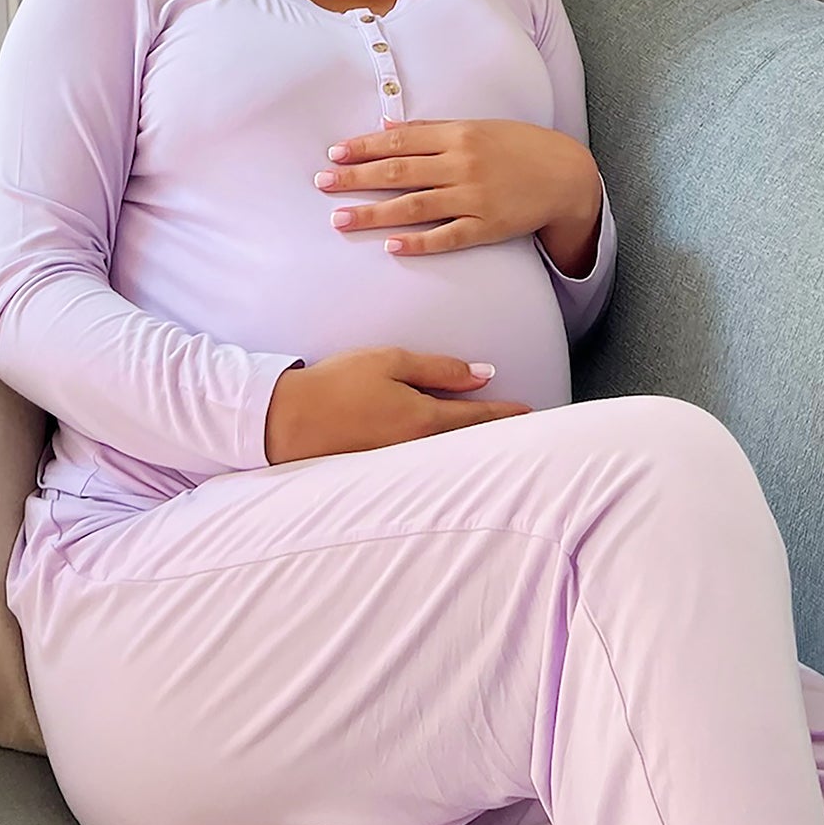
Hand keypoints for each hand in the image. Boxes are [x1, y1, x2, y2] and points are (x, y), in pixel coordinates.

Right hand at [264, 345, 532, 463]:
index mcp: (424, 418)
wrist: (290, 420)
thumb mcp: (391, 361)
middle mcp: (418, 445)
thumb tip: (484, 372)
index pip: (478, 417)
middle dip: (495, 432)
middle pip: (468, 439)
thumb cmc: (339, 383)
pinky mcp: (381, 463)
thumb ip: (439, 368)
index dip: (507, 414)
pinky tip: (446, 441)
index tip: (532, 413)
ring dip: (471, 441)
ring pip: (448, 448)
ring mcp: (399, 458)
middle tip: (525, 430)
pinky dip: (444, 447)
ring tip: (493, 434)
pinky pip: (424, 454)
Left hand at [312, 116, 598, 256]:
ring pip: (415, 206)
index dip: (364, 147)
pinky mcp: (487, 227)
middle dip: (356, 178)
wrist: (565, 174)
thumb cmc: (517, 147)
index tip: (334, 152)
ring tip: (340, 220)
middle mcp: (462, 163)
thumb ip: (431, 129)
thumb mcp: (476, 127)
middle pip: (399, 172)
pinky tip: (391, 246)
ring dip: (374, 214)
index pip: (400, 140)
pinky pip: (447, 237)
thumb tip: (385, 127)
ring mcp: (474, 197)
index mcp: (457, 135)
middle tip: (323, 184)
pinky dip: (419, 242)